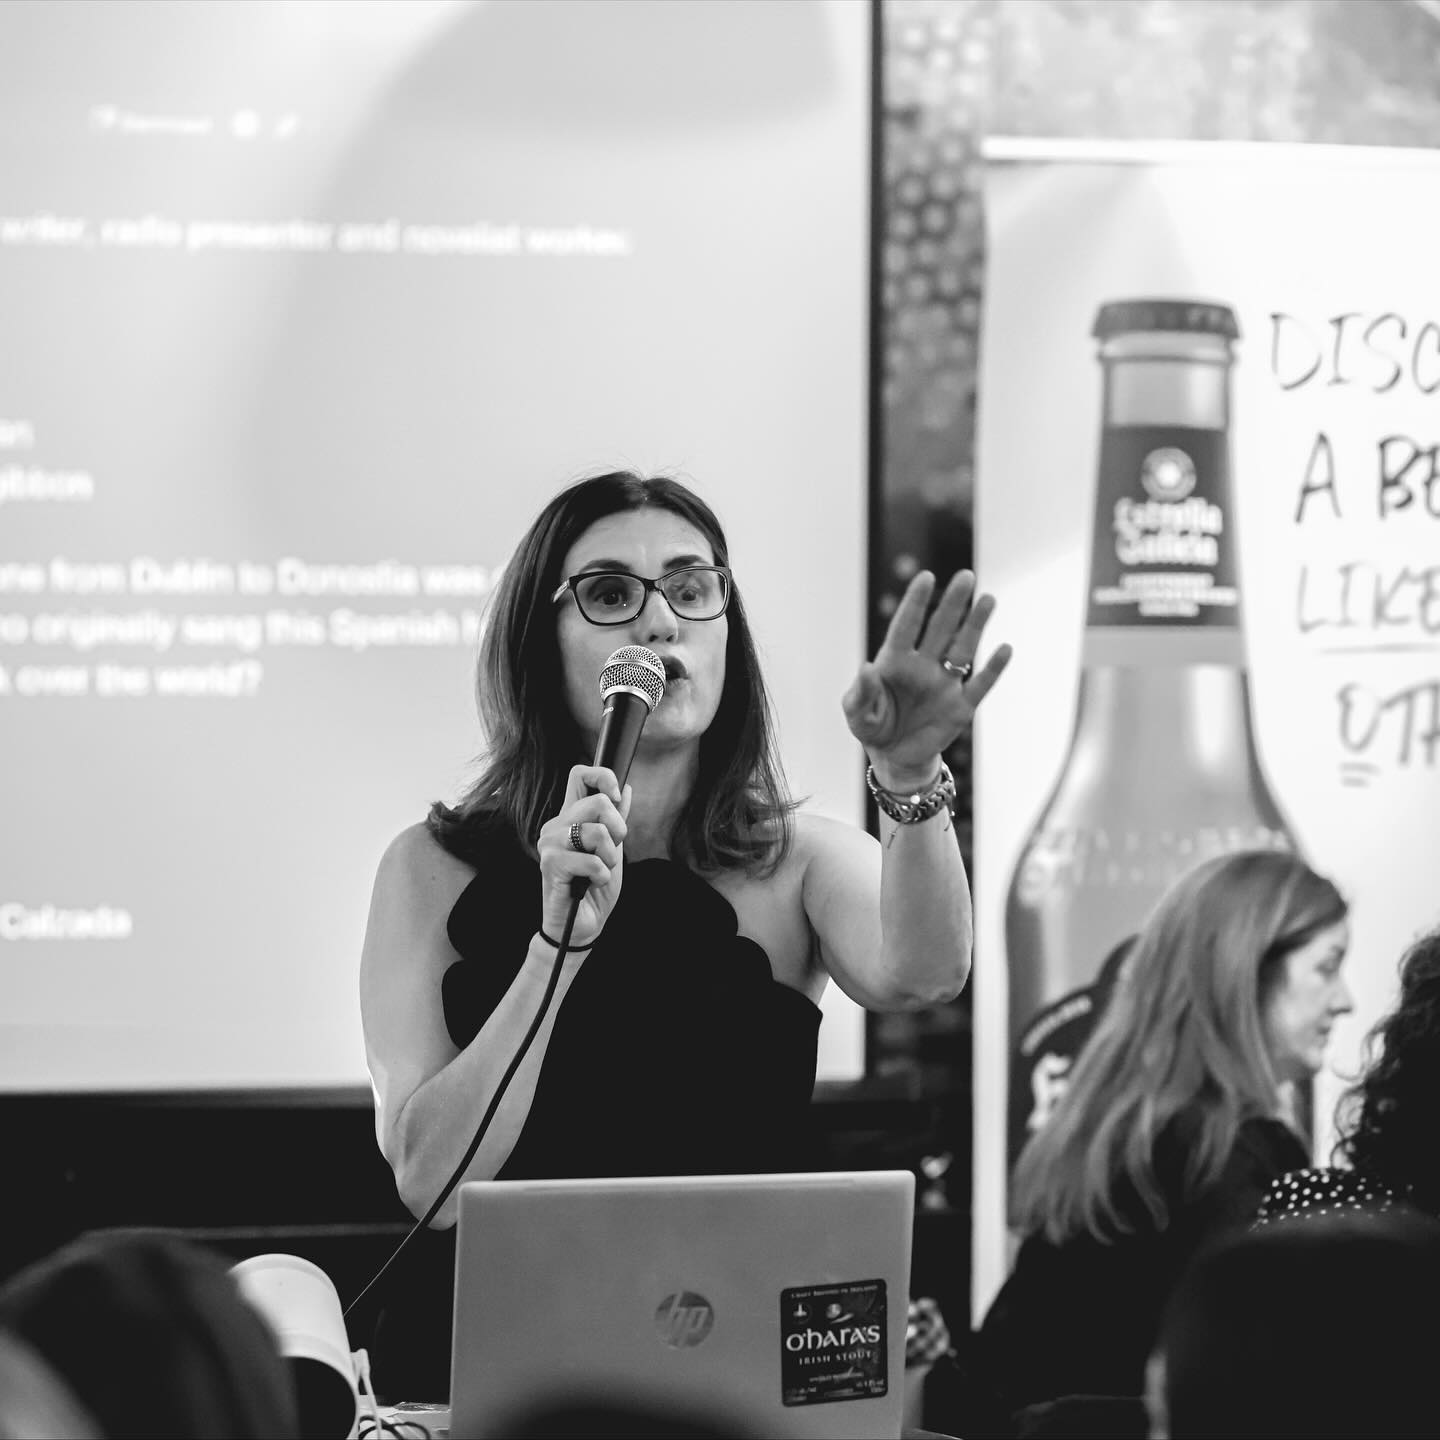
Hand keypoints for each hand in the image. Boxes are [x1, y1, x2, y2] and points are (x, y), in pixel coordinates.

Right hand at [536, 765, 631, 947]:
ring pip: (596, 831)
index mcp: (570, 817)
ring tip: (601, 871)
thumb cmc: (594, 887)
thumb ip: (616, 820)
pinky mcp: (550, 865)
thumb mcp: (612, 849)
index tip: (617, 798)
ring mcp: (551, 844)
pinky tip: (592, 884)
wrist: (583, 925)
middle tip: (612, 851)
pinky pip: (591, 861)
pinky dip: (601, 876)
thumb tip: (626, 790)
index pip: (579, 775)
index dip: (603, 777)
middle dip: (618, 829)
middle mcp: (557, 825)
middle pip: (597, 802)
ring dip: (610, 857)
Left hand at [842, 570, 1011, 787]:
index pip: (906, 626)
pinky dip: (992, 669)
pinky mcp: (960, 707)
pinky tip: (1004, 649)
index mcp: (895, 661)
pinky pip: (979, 685)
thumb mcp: (857, 715)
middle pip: (940, 629)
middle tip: (966, 577)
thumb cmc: (873, 727)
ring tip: (988, 600)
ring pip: (963, 649)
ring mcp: (944, 684)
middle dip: (953, 604)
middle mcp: (923, 666)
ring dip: (975, 626)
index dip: (916, 602)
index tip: (926, 577)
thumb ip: (861, 693)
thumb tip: (867, 668)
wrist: (894, 757)